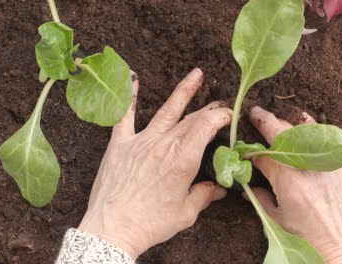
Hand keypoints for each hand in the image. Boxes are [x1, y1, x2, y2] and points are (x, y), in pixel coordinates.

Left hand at [78, 69, 231, 259]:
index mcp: (183, 159)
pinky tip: (133, 78)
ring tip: (196, 74)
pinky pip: (124, 116)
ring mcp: (141, 142)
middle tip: (220, 102)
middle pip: (191, 118)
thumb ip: (204, 195)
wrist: (113, 230)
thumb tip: (218, 189)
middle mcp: (164, 144)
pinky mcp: (120, 145)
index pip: (207, 126)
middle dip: (208, 108)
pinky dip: (129, 97)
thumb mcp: (185, 213)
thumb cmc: (150, 224)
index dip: (221, 116)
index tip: (229, 115)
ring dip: (183, 91)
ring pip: (166, 110)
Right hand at [245, 106, 341, 263]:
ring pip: (309, 135)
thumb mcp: (276, 221)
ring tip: (284, 117)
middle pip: (285, 135)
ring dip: (293, 125)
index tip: (245, 146)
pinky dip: (314, 139)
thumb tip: (250, 187)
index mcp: (290, 182)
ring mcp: (330, 169)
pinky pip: (326, 148)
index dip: (252, 150)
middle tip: (257, 113)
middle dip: (268, 122)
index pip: (265, 155)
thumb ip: (260, 199)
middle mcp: (310, 169)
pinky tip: (308, 135)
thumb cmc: (306, 241)